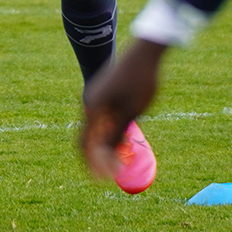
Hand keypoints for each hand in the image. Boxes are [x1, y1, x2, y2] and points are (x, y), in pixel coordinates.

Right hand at [80, 39, 165, 181]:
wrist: (146, 51)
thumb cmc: (140, 82)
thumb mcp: (131, 112)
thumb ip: (117, 134)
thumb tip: (107, 158)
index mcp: (93, 108)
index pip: (85, 143)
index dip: (93, 164)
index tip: (104, 180)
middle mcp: (90, 102)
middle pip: (88, 137)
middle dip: (98, 157)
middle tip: (112, 174)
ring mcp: (97, 95)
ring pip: (96, 128)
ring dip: (106, 145)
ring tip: (123, 158)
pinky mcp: (106, 92)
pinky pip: (103, 118)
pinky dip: (110, 132)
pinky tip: (126, 139)